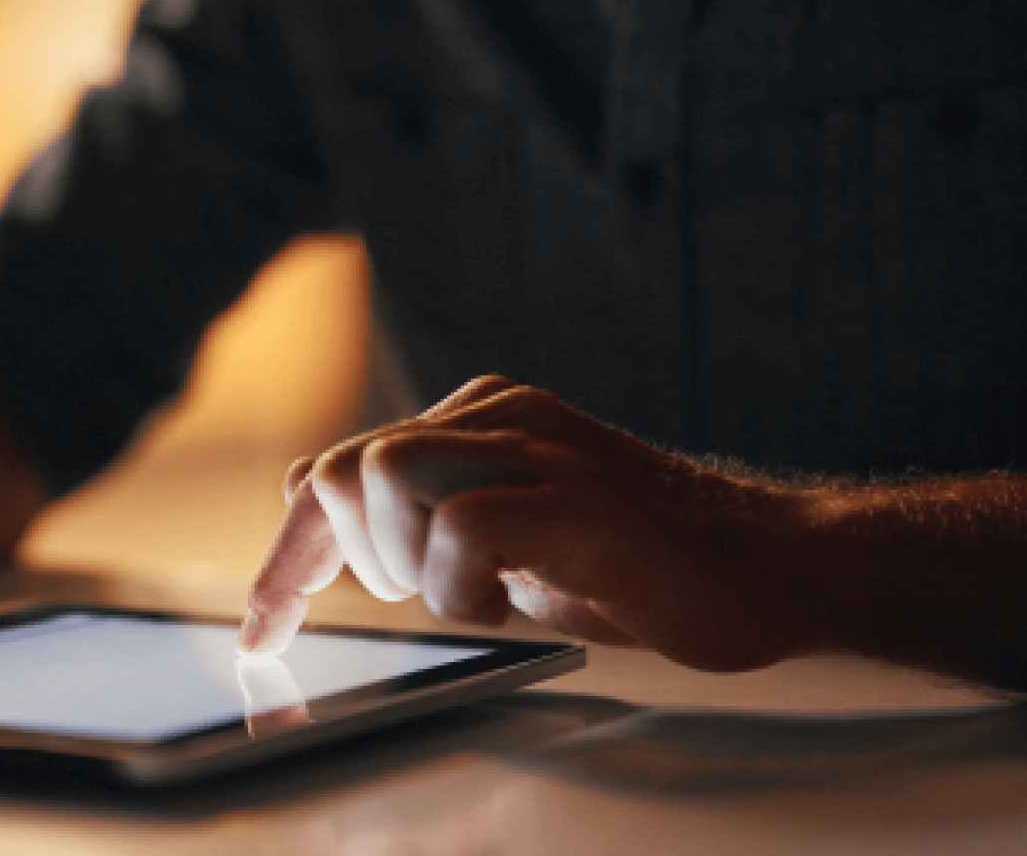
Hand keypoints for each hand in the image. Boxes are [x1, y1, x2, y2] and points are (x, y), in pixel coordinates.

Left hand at [238, 376, 816, 672]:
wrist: (776, 567)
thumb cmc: (640, 565)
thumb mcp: (509, 545)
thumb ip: (427, 524)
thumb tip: (325, 517)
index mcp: (478, 418)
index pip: (339, 467)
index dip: (289, 553)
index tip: (263, 625)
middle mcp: (496, 414)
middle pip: (342, 465)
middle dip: (334, 560)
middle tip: (410, 599)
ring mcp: (536, 447)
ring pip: (384, 475)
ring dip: (402, 562)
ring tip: (468, 593)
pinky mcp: (572, 496)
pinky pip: (461, 527)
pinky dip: (461, 587)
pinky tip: (514, 600)